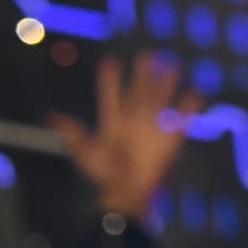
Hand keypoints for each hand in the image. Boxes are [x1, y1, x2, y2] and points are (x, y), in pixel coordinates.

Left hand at [49, 52, 199, 217]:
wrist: (127, 194)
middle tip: (148, 53)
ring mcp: (152, 129)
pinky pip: (182, 121)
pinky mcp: (169, 140)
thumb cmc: (105, 175)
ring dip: (166, 84)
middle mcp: (134, 122)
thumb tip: (51, 116)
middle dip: (143, 73)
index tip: (111, 62)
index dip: (111, 80)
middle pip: (139, 91)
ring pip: (161, 100)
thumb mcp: (86, 153)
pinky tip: (196, 93)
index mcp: (113, 122)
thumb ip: (73, 133)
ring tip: (172, 65)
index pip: (112, 96)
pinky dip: (189, 108)